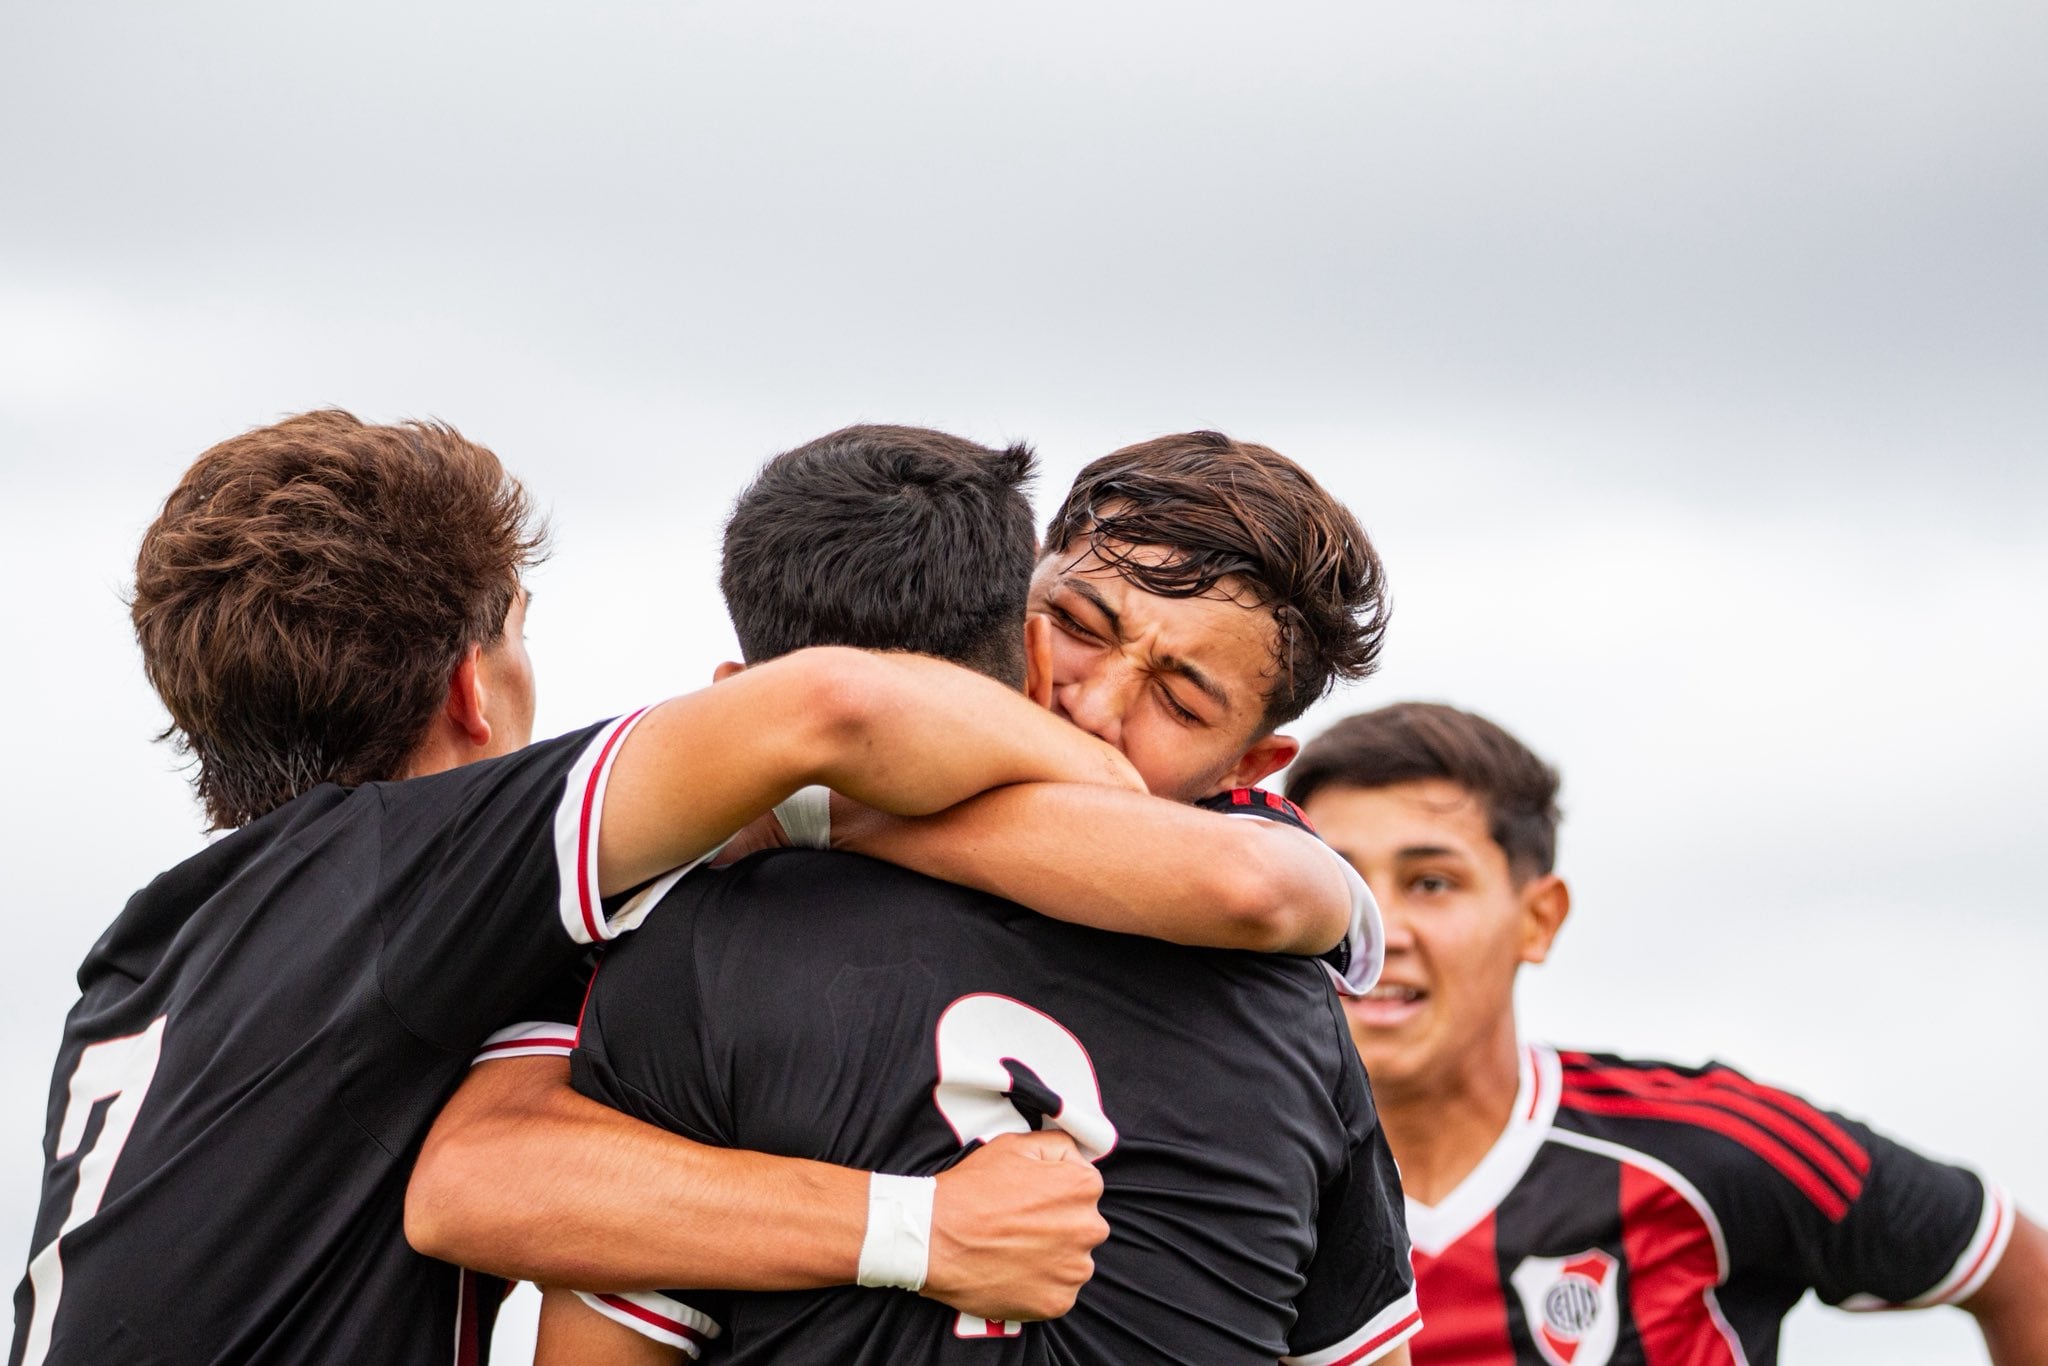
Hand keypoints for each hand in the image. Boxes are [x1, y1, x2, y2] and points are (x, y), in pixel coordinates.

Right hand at [921, 1131, 1107, 1321]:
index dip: (1056, 1189)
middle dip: (1059, 1224)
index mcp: (1083, 1187)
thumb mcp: (1014, 1145)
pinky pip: (1058, 1291)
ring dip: (1052, 1256)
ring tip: (1013, 1248)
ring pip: (1073, 1260)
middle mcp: (1089, 1229)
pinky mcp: (1057, 1302)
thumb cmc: (971, 1190)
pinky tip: (1013, 1270)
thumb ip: (1057, 1145)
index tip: (1032, 1198)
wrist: (932, 1237)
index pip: (1085, 1186)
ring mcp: (1074, 1270)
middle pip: (1083, 1224)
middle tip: (1020, 1224)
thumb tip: (1076, 1155)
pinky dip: (1040, 1284)